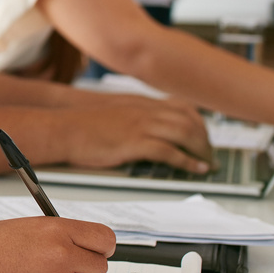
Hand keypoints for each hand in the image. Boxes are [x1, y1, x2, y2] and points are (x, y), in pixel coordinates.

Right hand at [0, 217, 115, 272]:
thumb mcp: (21, 228)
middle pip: (100, 266)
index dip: (99, 246)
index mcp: (54, 229)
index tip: (93, 249)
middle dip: (84, 266)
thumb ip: (55, 234)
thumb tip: (82, 246)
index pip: (105, 239)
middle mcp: (61, 255)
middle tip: (61, 265)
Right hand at [54, 97, 214, 173]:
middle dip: (205, 139)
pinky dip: (187, 161)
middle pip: (189, 120)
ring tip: (207, 164)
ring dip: (201, 150)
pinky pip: (170, 151)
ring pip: (185, 133)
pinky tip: (195, 169)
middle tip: (209, 155)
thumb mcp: (114, 113)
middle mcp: (146, 111)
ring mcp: (142, 125)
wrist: (64, 128)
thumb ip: (133, 116)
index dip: (199, 123)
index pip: (183, 107)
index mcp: (141, 103)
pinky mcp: (135, 142)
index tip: (204, 137)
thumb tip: (146, 129)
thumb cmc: (83, 124)